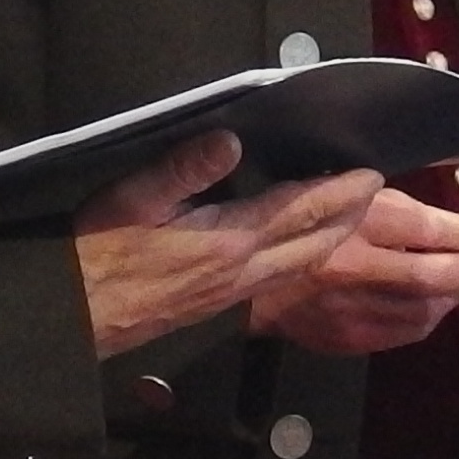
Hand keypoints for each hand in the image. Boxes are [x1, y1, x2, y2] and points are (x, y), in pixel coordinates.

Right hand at [73, 132, 384, 358]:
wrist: (81, 318)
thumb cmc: (98, 254)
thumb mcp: (132, 199)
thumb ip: (184, 169)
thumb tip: (230, 140)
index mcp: (226, 241)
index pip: (297, 211)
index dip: (338, 192)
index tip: (371, 174)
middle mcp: (242, 271)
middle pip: (313, 242)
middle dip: (349, 215)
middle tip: (376, 189)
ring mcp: (236, 293)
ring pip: (302, 264)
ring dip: (333, 237)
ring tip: (352, 213)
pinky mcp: (224, 306)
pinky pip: (283, 278)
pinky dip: (307, 257)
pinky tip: (305, 250)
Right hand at [250, 184, 458, 355]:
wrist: (245, 284)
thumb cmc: (291, 228)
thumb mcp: (329, 193)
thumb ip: (375, 198)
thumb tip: (433, 209)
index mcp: (349, 224)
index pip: (425, 228)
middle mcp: (354, 269)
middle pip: (432, 275)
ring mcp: (351, 310)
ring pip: (424, 310)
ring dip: (452, 295)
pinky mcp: (348, 338)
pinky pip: (404, 333)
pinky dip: (427, 318)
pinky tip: (430, 305)